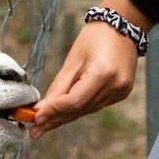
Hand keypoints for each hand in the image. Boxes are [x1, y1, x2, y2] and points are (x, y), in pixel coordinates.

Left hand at [30, 21, 137, 139]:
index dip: (54, 111)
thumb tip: (42, 108)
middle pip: (79, 110)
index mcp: (104, 74)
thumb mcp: (73, 59)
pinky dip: (76, 110)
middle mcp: (115, 86)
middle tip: (34, 131)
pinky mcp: (120, 94)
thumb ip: (58, 86)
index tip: (35, 118)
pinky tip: (60, 115)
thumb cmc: (95, 38)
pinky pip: (93, 106)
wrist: (123, 27)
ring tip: (42, 126)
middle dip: (55, 120)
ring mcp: (120, 92)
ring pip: (85, 111)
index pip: (74, 101)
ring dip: (63, 118)